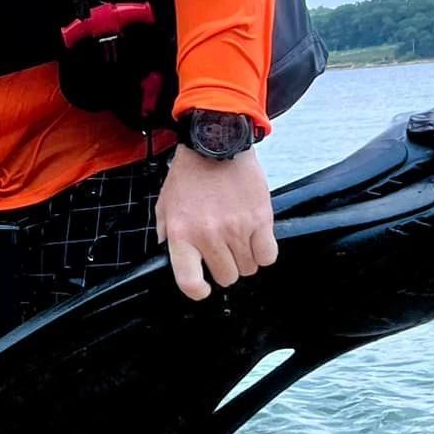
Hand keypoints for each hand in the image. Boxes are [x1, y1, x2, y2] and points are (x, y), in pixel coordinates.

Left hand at [155, 143, 276, 301]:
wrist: (216, 142)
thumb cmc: (190, 175)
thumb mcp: (165, 206)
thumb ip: (167, 236)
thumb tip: (172, 261)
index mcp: (182, 233)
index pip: (189, 281)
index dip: (198, 291)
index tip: (203, 288)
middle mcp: (209, 235)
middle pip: (226, 277)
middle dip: (225, 268)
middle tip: (223, 251)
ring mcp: (237, 228)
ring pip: (248, 268)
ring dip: (245, 259)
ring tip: (239, 240)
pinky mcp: (261, 219)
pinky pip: (268, 255)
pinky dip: (264, 252)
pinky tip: (256, 240)